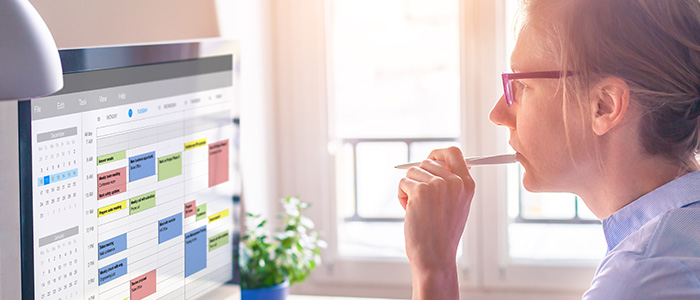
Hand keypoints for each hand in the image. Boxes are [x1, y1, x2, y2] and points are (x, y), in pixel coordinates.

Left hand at [398, 147, 474, 298]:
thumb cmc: (442, 233)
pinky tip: (410, 212)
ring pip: (412, 172)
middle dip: (419, 178)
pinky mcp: (420, 190)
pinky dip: (402, 197)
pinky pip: (403, 183)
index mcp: (467, 184)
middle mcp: (455, 181)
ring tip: (418, 209)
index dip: (438, 154)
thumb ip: (451, 182)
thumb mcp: (456, 205)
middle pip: (427, 162)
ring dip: (409, 189)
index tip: (429, 159)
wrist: (435, 256)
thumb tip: (436, 161)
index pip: (453, 152)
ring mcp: (438, 185)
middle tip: (422, 200)